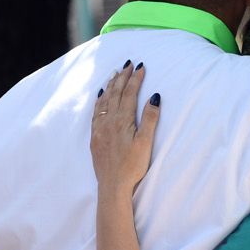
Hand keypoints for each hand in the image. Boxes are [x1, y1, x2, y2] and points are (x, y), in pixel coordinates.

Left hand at [91, 62, 159, 197]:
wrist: (112, 186)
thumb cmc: (132, 167)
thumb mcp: (146, 143)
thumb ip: (150, 119)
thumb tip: (154, 97)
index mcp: (122, 120)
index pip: (130, 94)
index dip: (135, 79)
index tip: (141, 67)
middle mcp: (108, 121)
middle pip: (116, 93)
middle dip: (122, 77)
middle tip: (128, 64)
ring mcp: (100, 128)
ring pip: (104, 100)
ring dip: (110, 85)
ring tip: (115, 73)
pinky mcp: (95, 136)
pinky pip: (96, 111)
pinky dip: (99, 100)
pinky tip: (100, 95)